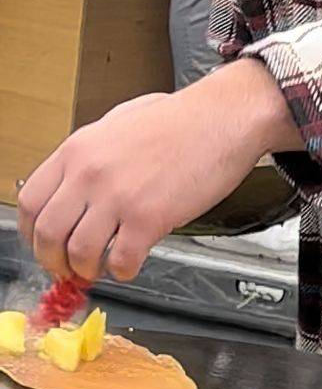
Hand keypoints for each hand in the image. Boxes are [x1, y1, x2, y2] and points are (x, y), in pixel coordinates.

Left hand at [17, 60, 300, 283]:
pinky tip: (130, 265)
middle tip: (67, 269)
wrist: (223, 117)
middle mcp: (90, 173)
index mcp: (78, 150)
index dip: (32, 233)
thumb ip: (91, 155)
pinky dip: (122, 271)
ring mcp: (118, 197)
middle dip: (54, 261)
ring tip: (100, 269)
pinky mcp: (150, 218)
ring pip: (79, 254)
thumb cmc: (181, 119)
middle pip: (48, 234)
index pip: (31, 202)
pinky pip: (121, 261)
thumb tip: (77, 185)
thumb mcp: (117, 124)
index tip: (44, 244)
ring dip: (86, 271)